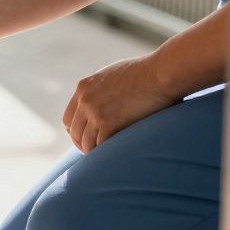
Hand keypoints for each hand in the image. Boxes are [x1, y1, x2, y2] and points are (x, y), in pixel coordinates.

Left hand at [64, 54, 178, 152]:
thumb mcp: (113, 75)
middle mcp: (85, 100)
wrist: (160, 74)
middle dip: (82, 143)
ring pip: (85, 141)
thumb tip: (104, 102)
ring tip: (105, 157)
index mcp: (84, 87)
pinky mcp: (109, 124)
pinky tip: (114, 155)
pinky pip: (99, 145)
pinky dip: (105, 153)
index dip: (76, 130)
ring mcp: (95, 112)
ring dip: (93, 151)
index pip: (69, 117)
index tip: (86, 138)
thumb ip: (101, 89)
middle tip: (94, 152)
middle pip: (74, 132)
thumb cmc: (145, 73)